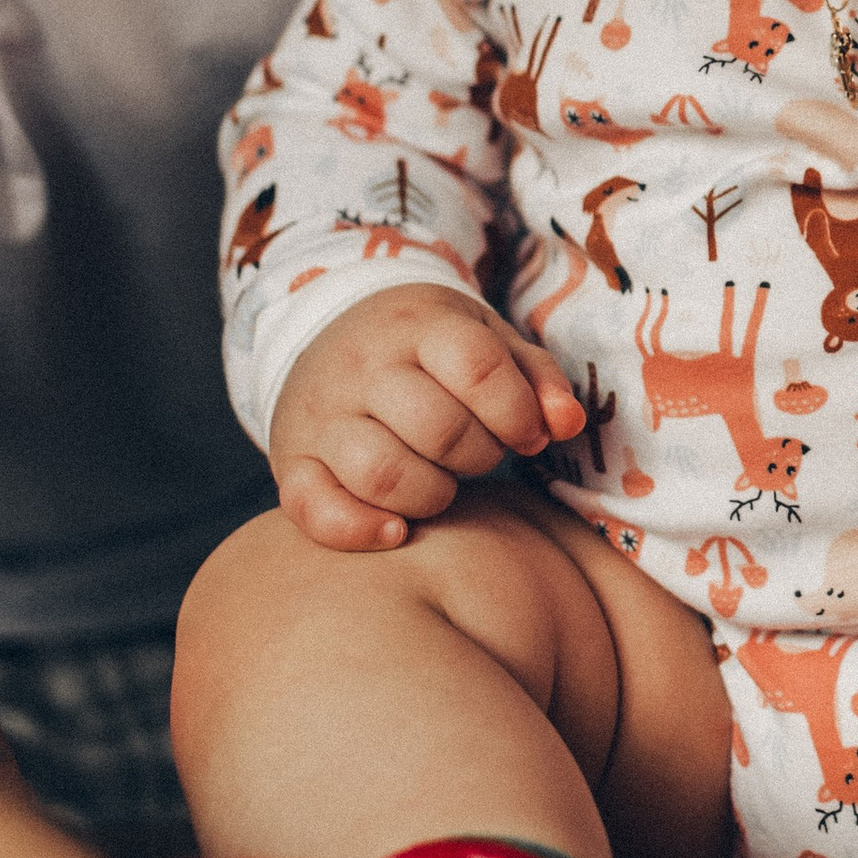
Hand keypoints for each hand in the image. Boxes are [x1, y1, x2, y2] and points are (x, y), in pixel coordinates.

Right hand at [271, 283, 584, 551]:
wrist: (330, 330)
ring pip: (380, 472)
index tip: (528, 433)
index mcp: (417, 325)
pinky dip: (358, 529)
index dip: (518, 412)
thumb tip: (566, 424)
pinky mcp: (292, 461)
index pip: (477, 367)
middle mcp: (361, 367)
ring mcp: (322, 417)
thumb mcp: (488, 339)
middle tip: (482, 455)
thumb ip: (536, 378)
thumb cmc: (431, 349)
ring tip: (443, 483)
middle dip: (480, 455)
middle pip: (436, 427)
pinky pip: (313, 508)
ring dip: (432, 494)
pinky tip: (398, 531)